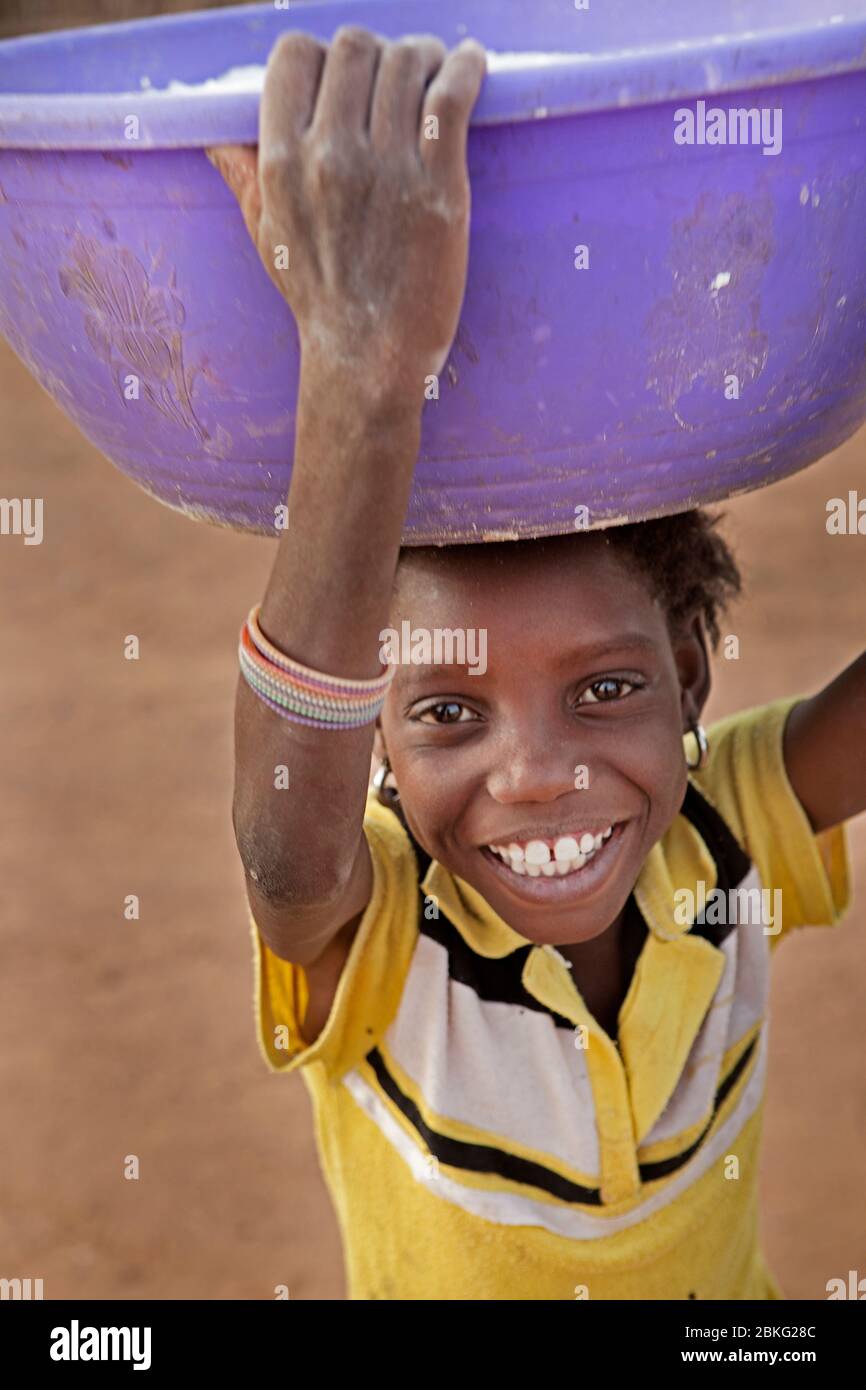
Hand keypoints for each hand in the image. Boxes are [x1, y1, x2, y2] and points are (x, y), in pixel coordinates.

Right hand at [207, 26, 485, 401]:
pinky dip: (468, 68)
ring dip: (425, 57)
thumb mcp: (267, 236)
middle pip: (355, 46)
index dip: (322, 55)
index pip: (295, 54)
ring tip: (436, 72)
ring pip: (406, 61)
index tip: (345, 78)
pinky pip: (452, 96)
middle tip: (396, 77)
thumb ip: (245, 174)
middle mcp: (331, 156)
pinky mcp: (439, 186)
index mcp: (281, 161)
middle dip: (377, 53)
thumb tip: (216, 135)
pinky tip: (472, 66)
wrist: (368, 359)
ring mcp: (387, 169)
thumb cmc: (318, 300)